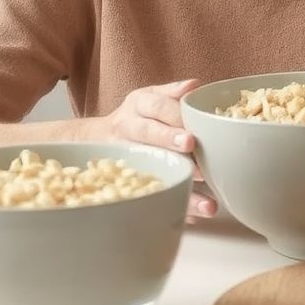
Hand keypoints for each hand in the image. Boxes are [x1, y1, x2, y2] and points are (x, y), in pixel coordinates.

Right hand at [97, 78, 216, 221]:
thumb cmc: (137, 117)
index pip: (156, 108)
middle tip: (196, 159)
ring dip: (181, 188)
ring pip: (150, 170)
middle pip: (148, 135)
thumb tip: (194, 86)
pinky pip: (150, 195)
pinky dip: (172, 206)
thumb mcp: (150, 97)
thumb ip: (172, 92)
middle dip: (170, 145)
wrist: (96, 141)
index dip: (174, 119)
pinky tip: (194, 218)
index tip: (192, 135)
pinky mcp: (128, 180)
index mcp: (137, 106)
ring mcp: (126, 156)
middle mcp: (128, 129)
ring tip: (209, 205)